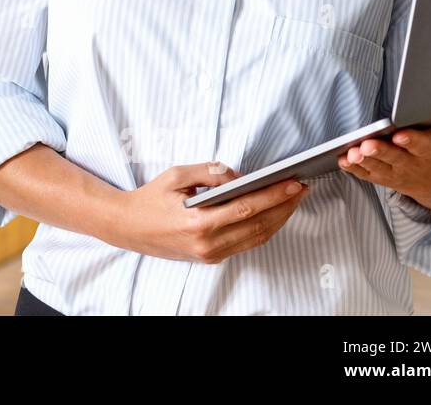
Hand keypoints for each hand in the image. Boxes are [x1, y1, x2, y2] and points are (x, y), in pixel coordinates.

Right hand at [107, 162, 308, 263]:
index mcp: (198, 222)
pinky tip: (273, 213)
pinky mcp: (211, 257)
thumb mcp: (176, 175)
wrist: (128, 227)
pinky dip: (264, 228)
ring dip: (279, 219)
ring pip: (257, 237)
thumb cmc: (150, 199)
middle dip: (285, 206)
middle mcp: (208, 243)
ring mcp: (211, 254)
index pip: (248, 208)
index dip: (275, 196)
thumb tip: (240, 176)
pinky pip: (246, 243)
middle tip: (301, 188)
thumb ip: (210, 172)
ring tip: (293, 200)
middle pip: (259, 225)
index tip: (294, 183)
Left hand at [337, 104, 430, 210]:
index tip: (401, 136)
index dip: (411, 142)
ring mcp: (395, 172)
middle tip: (367, 144)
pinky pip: (366, 174)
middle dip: (380, 151)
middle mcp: (411, 163)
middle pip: (394, 157)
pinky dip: (354, 168)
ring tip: (352, 152)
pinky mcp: (382, 177)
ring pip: (377, 167)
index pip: (421, 146)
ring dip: (363, 160)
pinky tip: (343, 159)